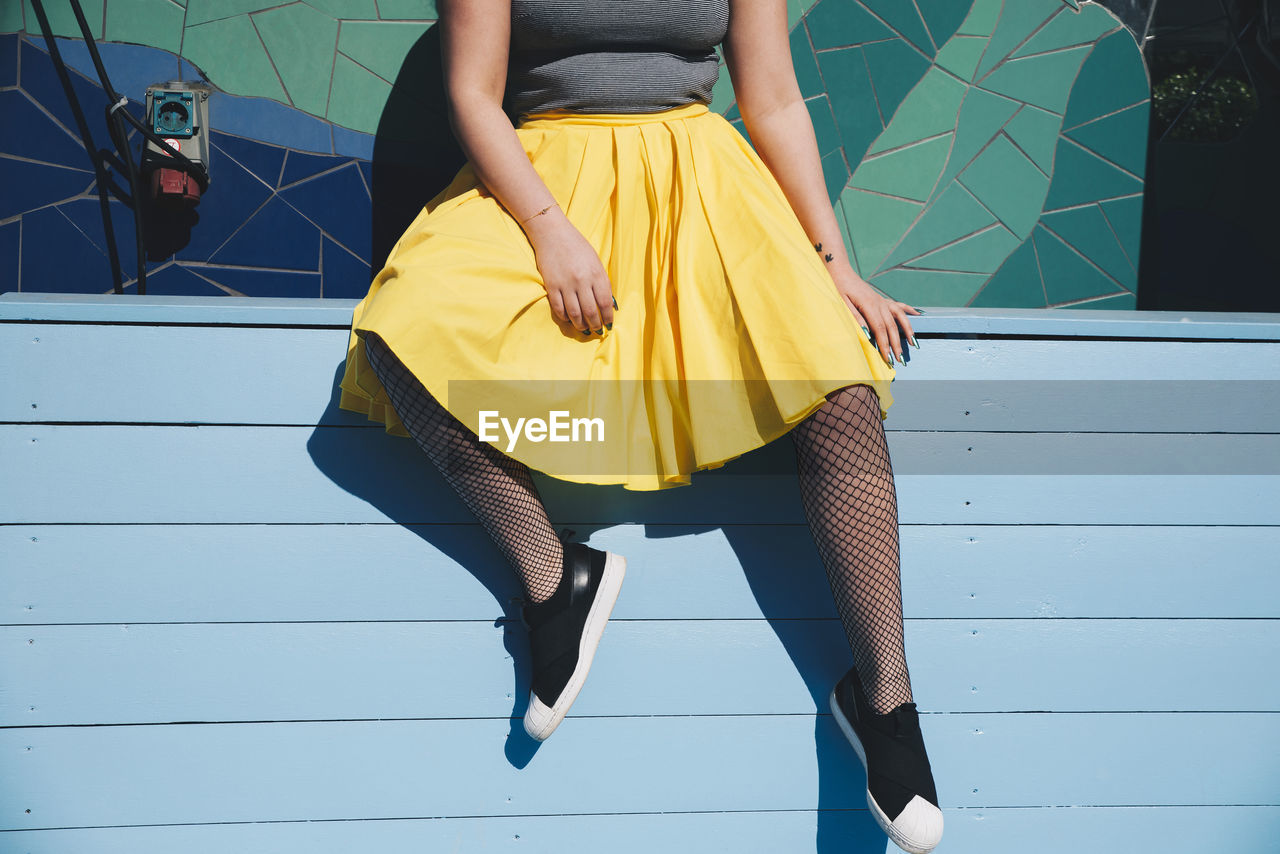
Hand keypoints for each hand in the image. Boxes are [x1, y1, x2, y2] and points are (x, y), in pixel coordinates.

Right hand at [523, 209, 615, 335]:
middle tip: (597, 330)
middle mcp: (582, 281)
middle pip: (590, 312)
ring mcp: (566, 284)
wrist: (552, 233)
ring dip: (580, 325)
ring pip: (574, 314)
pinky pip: (558, 308)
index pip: (605, 303)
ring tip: (583, 328)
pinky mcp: (551, 285)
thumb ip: (601, 281)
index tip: (608, 324)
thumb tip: (607, 303)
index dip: (607, 317)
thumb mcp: (595, 261)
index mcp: (596, 274)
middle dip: (595, 325)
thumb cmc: (577, 246)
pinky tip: (568, 319)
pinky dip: (564, 317)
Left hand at [829, 267, 920, 365]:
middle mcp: (879, 303)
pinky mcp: (881, 299)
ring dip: (907, 330)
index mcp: (869, 305)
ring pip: (899, 317)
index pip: (880, 329)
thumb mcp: (842, 304)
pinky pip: (899, 306)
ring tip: (914, 343)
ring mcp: (882, 300)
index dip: (885, 344)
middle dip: (896, 344)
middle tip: (900, 359)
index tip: (888, 357)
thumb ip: (855, 317)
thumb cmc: (839, 288)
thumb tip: (867, 333)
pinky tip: (919, 315)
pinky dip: (910, 311)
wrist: (841, 272)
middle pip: (891, 326)